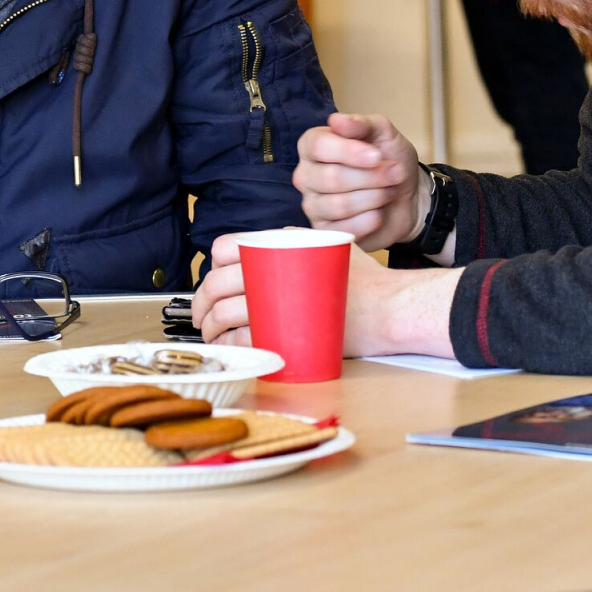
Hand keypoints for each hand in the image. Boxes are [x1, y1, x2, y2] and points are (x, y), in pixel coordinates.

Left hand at [192, 233, 459, 358]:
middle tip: (201, 315)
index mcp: (279, 244)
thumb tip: (266, 252)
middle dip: (201, 301)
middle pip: (218, 283)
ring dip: (210, 326)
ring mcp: (278, 301)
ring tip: (212, 334)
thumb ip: (295, 245)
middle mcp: (274, 268)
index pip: (225, 247)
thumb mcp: (328, 246)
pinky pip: (241, 339)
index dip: (210, 266)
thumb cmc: (367, 281)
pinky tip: (227, 347)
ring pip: (224, 312)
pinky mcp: (285, 332)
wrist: (391, 308)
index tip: (210, 283)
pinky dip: (227, 344)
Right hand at [293, 113, 427, 249]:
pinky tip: (378, 213)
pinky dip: (369, 221)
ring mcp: (312, 205)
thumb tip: (336, 121)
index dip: (349, 152)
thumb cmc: (390, 159)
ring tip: (388, 192)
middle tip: (394, 173)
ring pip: (339, 205)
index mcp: (313, 146)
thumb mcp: (383, 133)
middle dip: (371, 177)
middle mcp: (306, 175)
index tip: (377, 156)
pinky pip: (344, 230)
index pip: (318, 146)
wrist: (409, 195)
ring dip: (374, 197)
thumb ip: (361, 124)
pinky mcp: (325, 231)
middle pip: (331, 178)